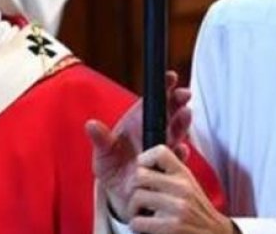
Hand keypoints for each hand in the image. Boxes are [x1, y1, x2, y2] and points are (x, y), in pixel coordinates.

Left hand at [86, 71, 191, 220]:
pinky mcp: (169, 166)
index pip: (150, 102)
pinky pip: (178, 158)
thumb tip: (90, 125)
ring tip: (185, 115)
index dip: (162, 88)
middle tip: (184, 95)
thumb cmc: (111, 170)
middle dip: (178, 102)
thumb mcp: (103, 157)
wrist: (122, 197)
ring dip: (182, 123)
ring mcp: (162, 148)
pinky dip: (181, 153)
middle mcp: (152, 132)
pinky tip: (181, 150)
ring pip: (176, 131)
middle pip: (168, 112)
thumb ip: (100, 141)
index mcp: (136, 123)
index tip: (171, 77)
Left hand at [123, 145, 232, 233]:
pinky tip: (146, 227)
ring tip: (141, 214)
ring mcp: (177, 207)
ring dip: (132, 210)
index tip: (142, 172)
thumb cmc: (197, 210)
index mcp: (183, 175)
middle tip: (136, 199)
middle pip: (139, 175)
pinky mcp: (172, 227)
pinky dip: (137, 226)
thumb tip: (180, 145)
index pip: (160, 152)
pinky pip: (137, 222)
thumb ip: (177, 168)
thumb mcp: (190, 184)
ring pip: (136, 198)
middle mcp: (181, 188)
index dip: (144, 159)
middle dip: (132, 189)